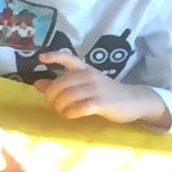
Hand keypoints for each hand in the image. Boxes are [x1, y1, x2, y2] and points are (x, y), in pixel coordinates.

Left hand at [32, 52, 154, 125]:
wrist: (134, 100)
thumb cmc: (105, 93)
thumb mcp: (84, 86)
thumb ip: (61, 84)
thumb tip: (37, 84)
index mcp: (85, 69)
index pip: (68, 58)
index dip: (54, 56)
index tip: (40, 58)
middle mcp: (89, 76)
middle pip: (59, 84)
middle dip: (51, 97)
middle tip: (53, 105)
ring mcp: (96, 88)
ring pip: (67, 97)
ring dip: (59, 107)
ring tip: (63, 111)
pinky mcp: (103, 102)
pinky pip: (79, 108)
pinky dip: (70, 113)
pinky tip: (72, 115)